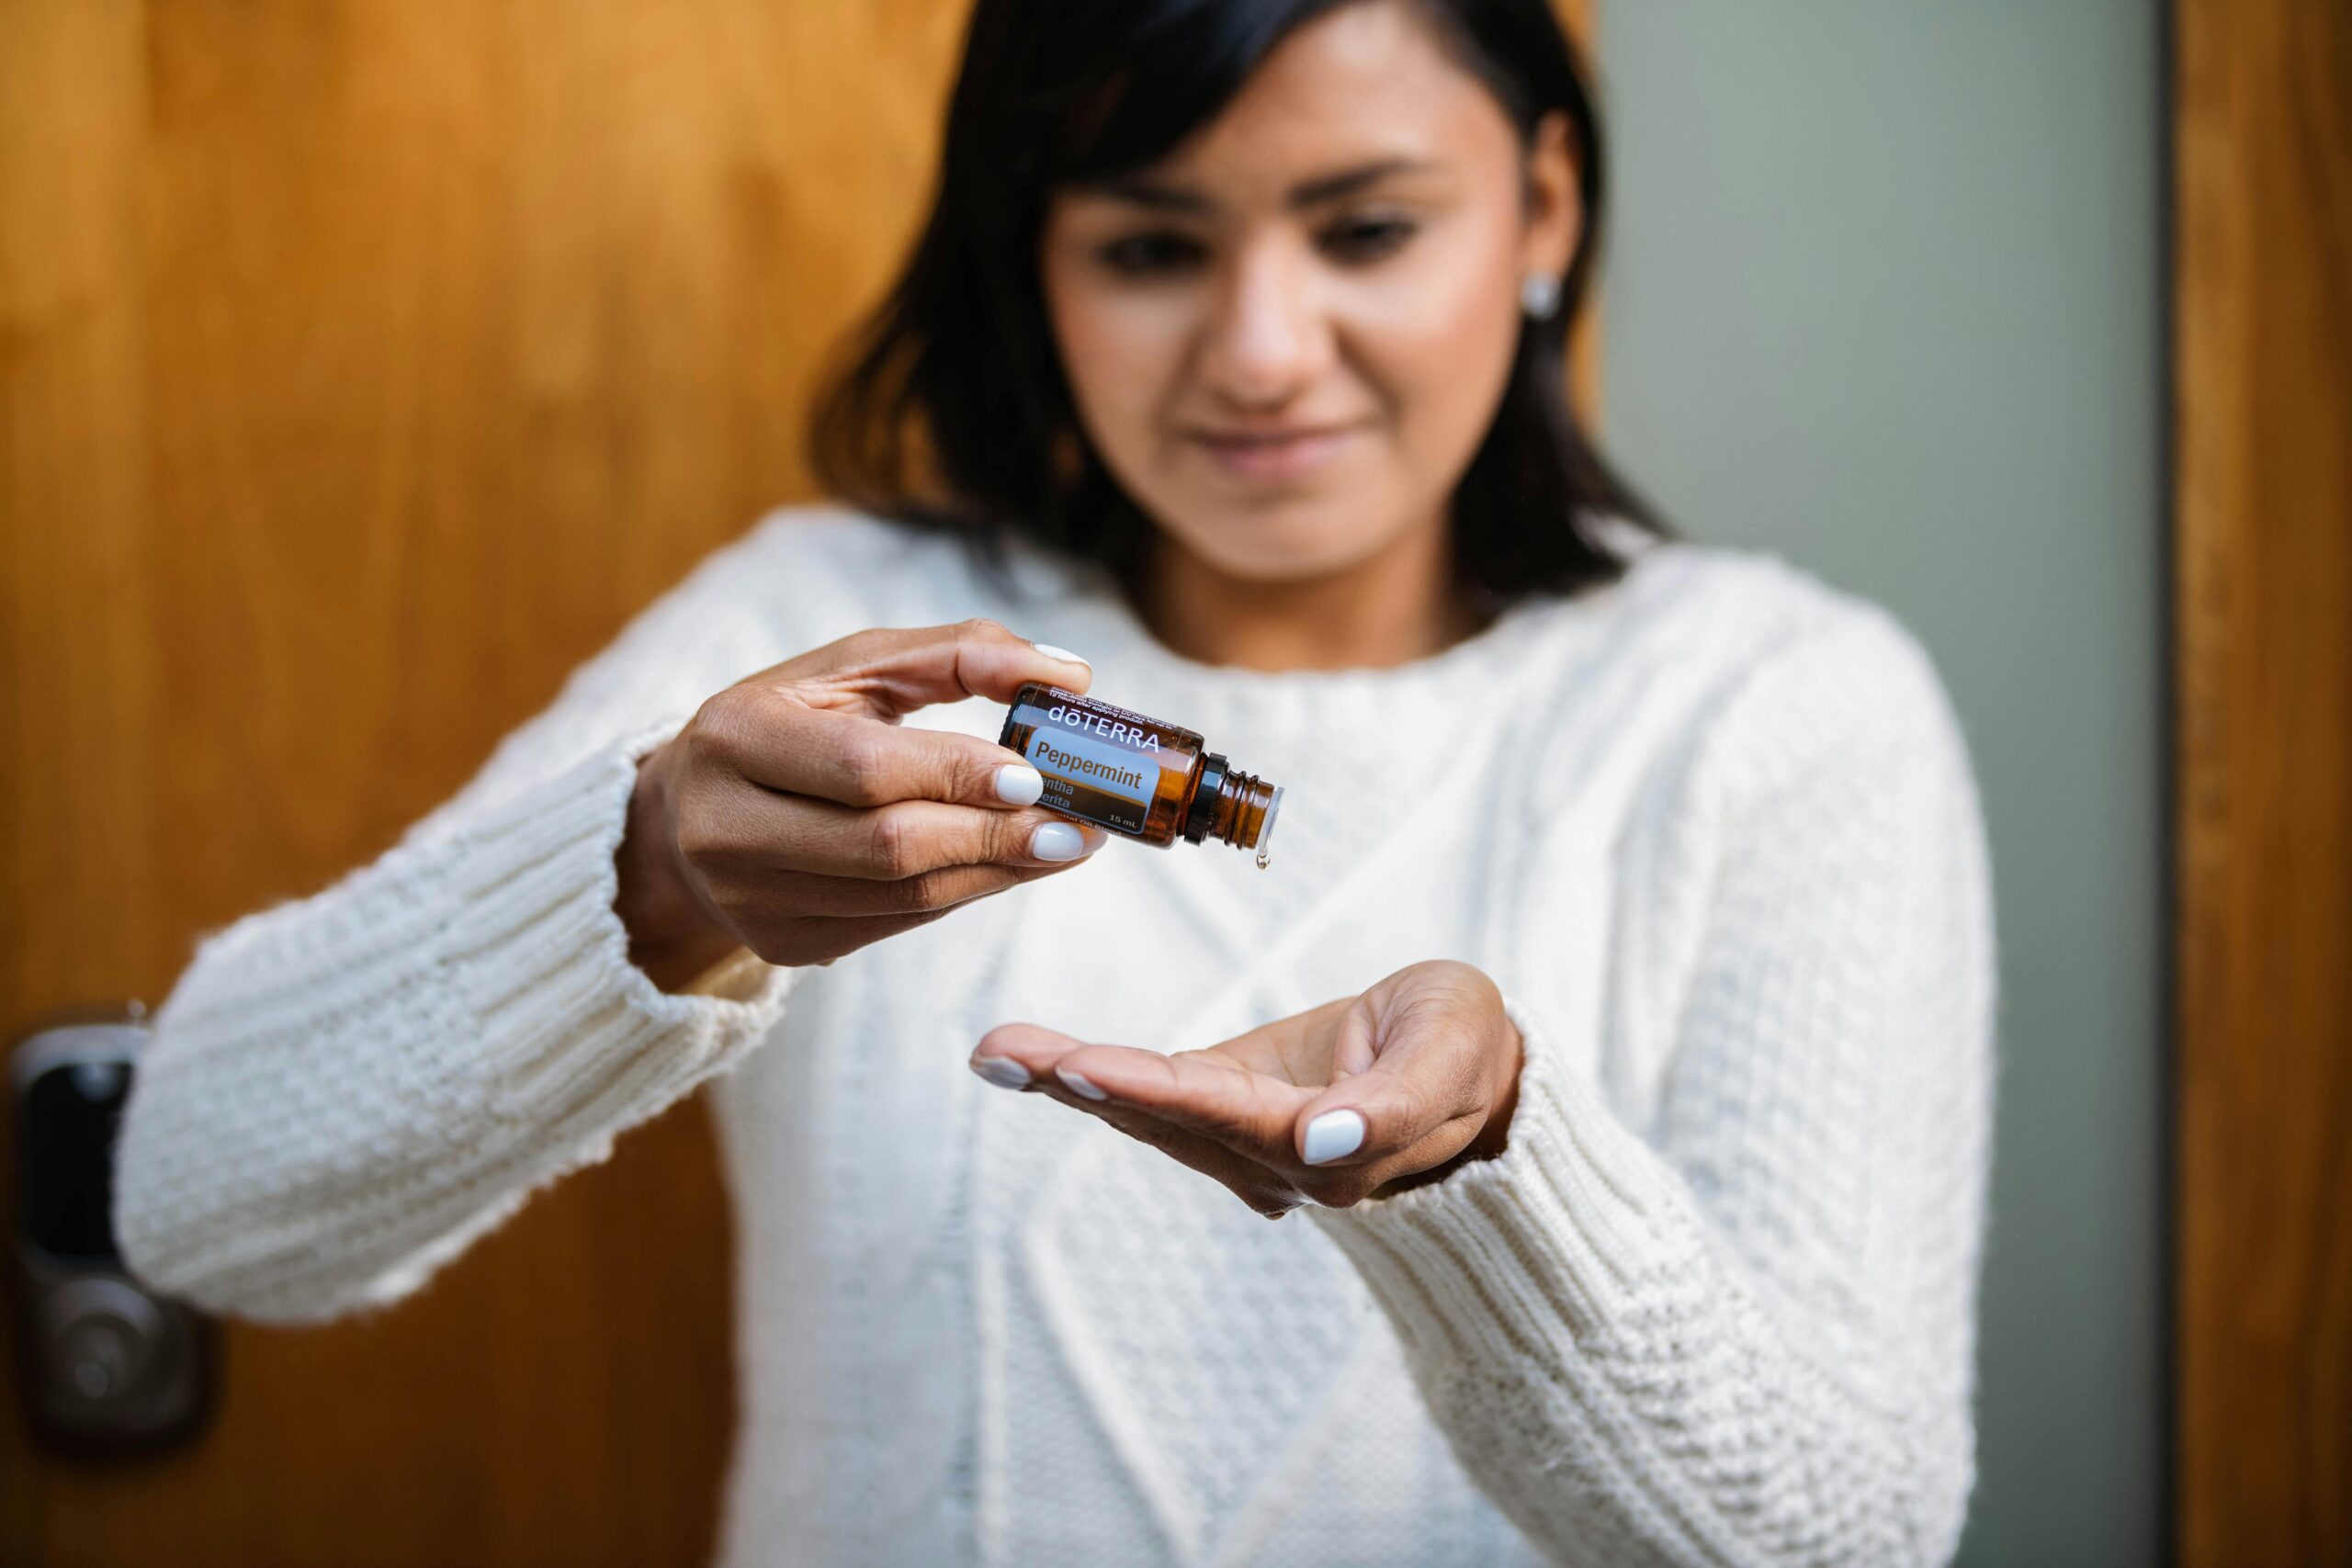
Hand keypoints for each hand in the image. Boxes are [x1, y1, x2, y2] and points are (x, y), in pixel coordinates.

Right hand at [616, 619, 1105, 987]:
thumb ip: (958, 654)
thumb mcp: (854, 667)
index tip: (1039, 774)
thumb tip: (1069, 673)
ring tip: (1064, 843)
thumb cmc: (792, 721)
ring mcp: (749, 899)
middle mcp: (725, 827)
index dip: (957, 774)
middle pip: (889, 845)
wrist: (688, 813)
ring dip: (997, 871)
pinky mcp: (781, 945)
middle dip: (995, 835)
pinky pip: (897, 922)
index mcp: (735, 737)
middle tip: (1078, 823)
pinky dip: (964, 892)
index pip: (865, 768)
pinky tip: (1008, 865)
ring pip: (902, 896)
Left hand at [969, 960, 1524, 1216]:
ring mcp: (1249, 1144)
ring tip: (996, 1050)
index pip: (1225, 1114)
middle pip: (1165, 1117)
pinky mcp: (1233, 1114)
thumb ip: (1396, 1103)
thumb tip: (1325, 1140)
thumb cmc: (1467, 1048)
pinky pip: (1154, 1095)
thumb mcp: (1454, 1051)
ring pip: (1147, 1110)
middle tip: (1000, 1054)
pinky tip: (1031, 1060)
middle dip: (1080, 1083)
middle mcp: (1276, 1158)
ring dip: (1068, 1081)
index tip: (1084, 1066)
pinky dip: (1092, 1077)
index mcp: (1330, 1142)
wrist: (1479, 1073)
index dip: (1153, 1090)